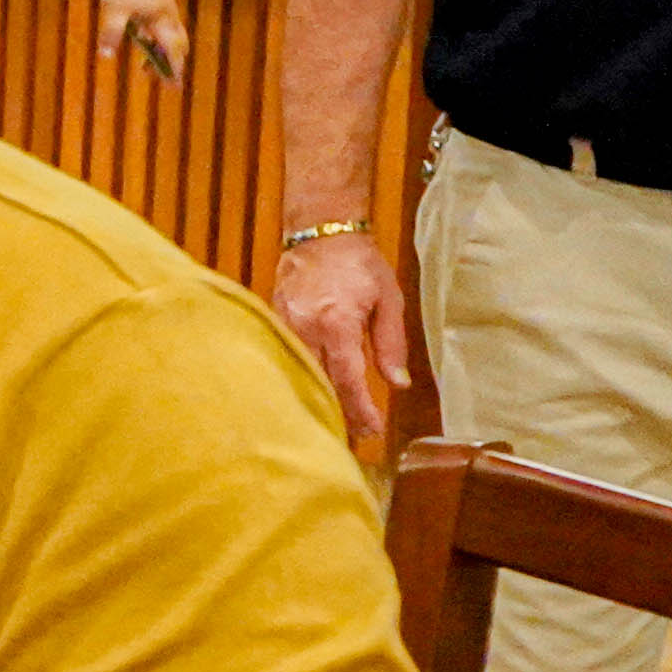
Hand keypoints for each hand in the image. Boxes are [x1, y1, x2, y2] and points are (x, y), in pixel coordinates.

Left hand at [90, 0, 191, 81]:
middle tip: (164, 80)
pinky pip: (162, 26)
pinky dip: (157, 39)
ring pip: (170, 36)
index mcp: (162, 20)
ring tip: (145, 67)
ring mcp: (165, 8)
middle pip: (177, 44)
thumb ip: (111, 33)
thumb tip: (106, 56)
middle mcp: (168, 16)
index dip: (174, 68)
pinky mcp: (158, 2)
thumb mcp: (115, 9)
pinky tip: (142, 41)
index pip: (172, 50)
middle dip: (172, 63)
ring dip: (162, 52)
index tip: (175, 85)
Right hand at [270, 228, 417, 457]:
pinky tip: (313, 391)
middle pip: (321, 383)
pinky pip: (287, 359)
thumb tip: (397, 383)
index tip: (373, 429)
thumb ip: (390, 344)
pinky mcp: (274, 324)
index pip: (348, 378)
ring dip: (320, 398)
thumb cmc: (359, 264)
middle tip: (358, 436)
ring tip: (339, 420)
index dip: (361, 408)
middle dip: (340, 413)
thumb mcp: (388, 300)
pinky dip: (302, 378)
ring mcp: (285, 326)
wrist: (320, 235)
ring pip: (300, 375)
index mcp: (337, 322)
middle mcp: (306, 328)